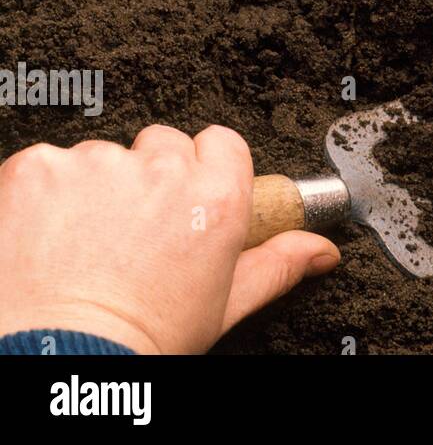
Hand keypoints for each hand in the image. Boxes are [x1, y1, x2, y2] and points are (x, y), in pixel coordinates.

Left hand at [0, 125, 339, 353]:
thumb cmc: (140, 341)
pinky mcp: (39, 168)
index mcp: (216, 196)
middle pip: (162, 145)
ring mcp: (97, 165)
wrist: (55, 361)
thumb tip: (320, 251)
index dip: (202, 170)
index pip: (221, 144)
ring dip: (94, 188)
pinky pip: (45, 163)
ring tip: (81, 244)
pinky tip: (45, 236)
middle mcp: (163, 170)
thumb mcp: (221, 306)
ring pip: (103, 156)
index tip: (186, 197)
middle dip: (149, 178)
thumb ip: (277, 265)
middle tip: (130, 231)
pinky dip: (42, 194)